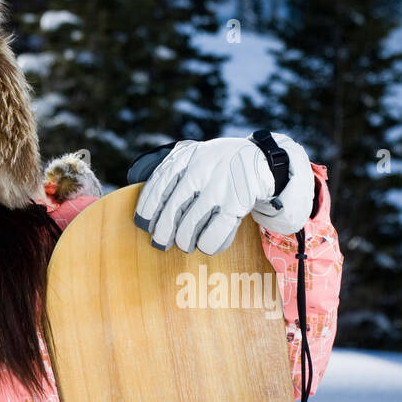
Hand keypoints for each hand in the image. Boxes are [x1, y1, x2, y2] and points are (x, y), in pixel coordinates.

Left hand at [133, 135, 312, 254]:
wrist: (260, 160)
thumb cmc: (217, 164)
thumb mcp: (193, 156)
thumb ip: (170, 169)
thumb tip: (141, 194)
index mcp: (185, 156)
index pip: (158, 184)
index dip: (147, 208)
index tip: (142, 224)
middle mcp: (200, 169)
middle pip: (171, 208)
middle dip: (162, 231)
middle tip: (159, 242)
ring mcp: (219, 186)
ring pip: (190, 224)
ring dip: (183, 240)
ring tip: (183, 244)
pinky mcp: (238, 203)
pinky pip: (215, 232)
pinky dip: (207, 244)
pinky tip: (205, 246)